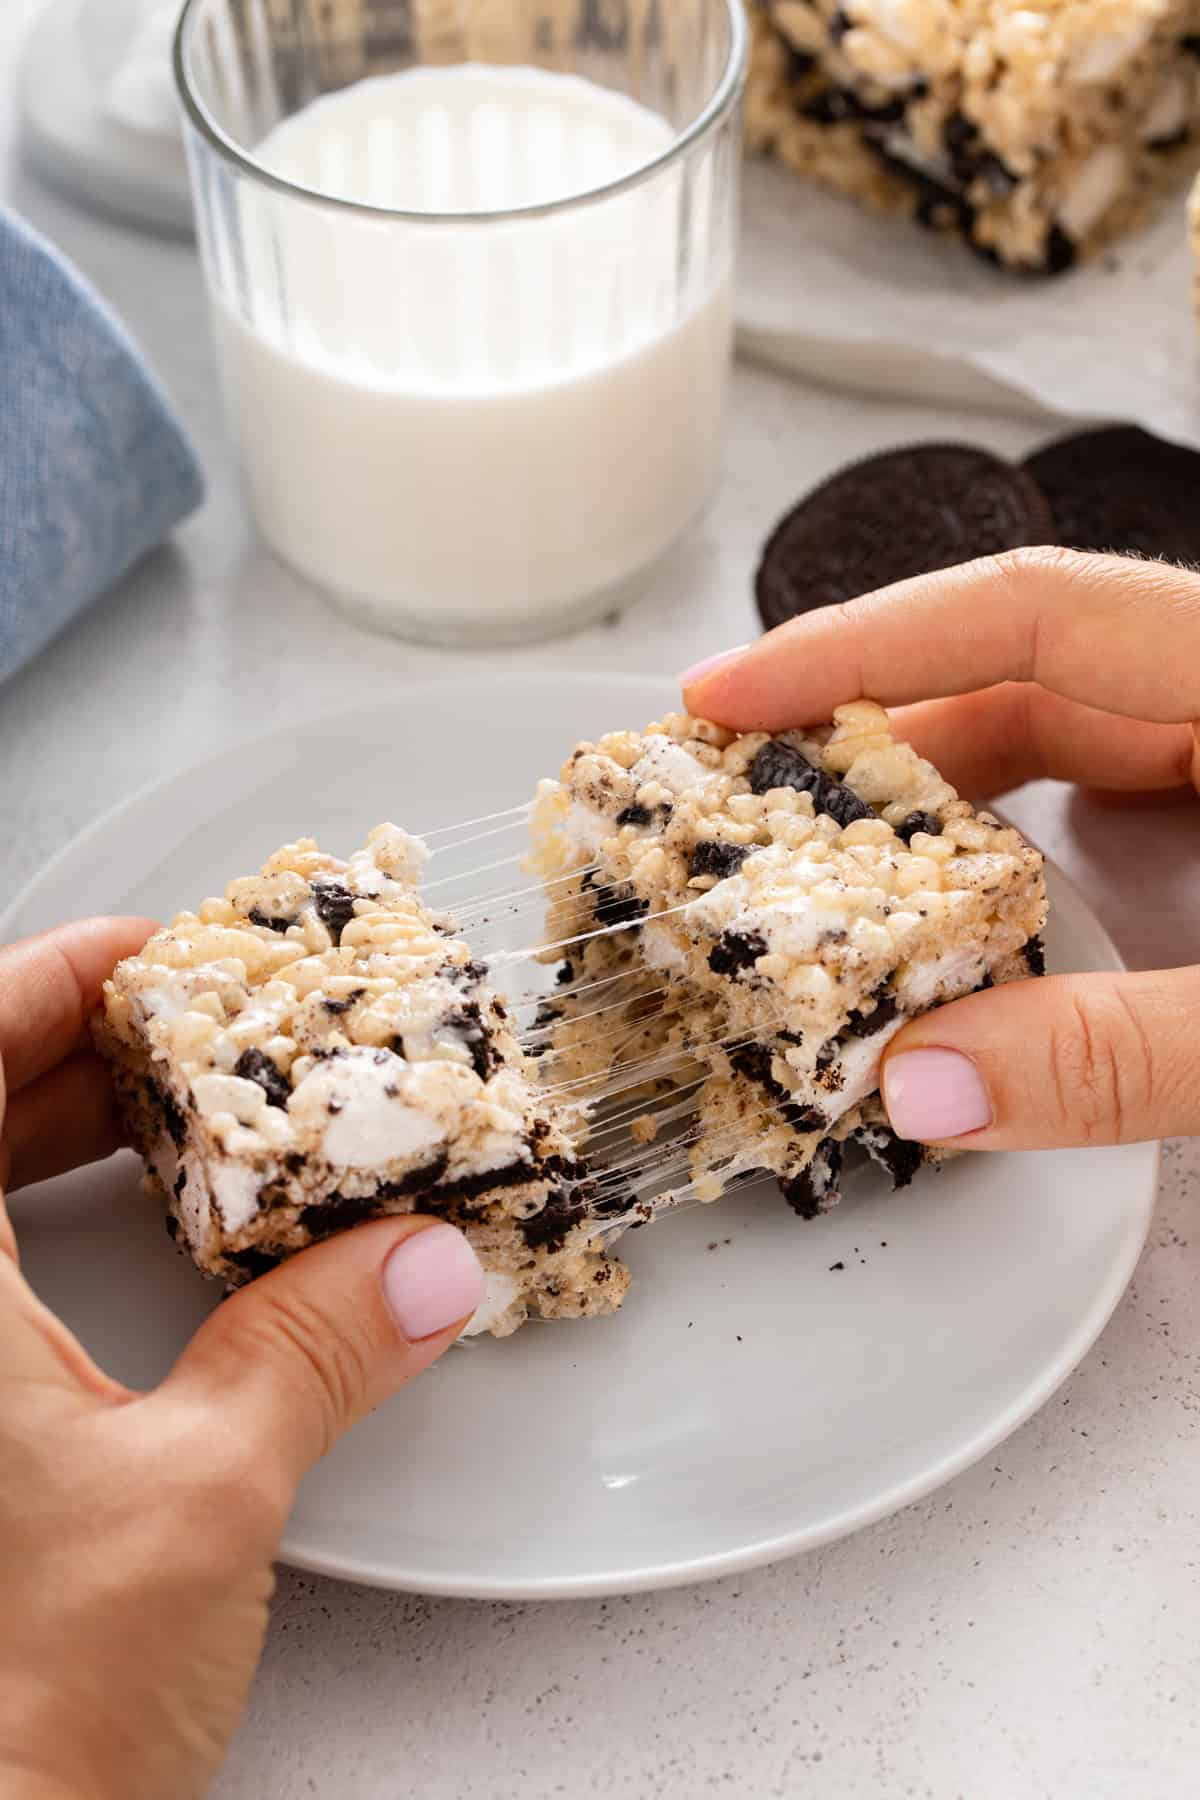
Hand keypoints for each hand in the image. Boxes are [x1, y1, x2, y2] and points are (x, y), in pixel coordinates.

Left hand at [0, 921, 482, 1799]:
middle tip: (201, 1030)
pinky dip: (44, 1226)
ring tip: (186, 1119)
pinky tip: (140, 1242)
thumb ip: (317, 1351)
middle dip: (79, 1056)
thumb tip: (429, 1263)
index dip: (52, 980)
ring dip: (62, 1138)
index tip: (157, 953)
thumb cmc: (21, 1715)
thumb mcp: (200, 1495)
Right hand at [682, 546, 1199, 1151]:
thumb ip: (1119, 1054)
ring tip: (816, 863)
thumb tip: (923, 1087)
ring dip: (930, 798)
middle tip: (738, 799)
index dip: (860, 644)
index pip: (1025, 608)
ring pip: (1058, 735)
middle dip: (867, 734)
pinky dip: (1004, 842)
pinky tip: (949, 908)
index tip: (723, 696)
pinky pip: (1099, 794)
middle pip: (1019, 671)